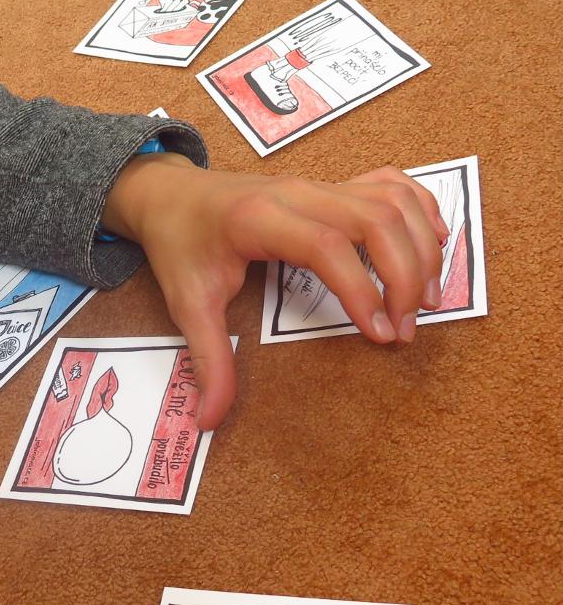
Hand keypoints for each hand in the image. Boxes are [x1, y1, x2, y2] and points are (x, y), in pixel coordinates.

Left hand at [101, 154, 448, 429]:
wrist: (170, 195)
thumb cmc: (180, 245)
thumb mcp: (186, 304)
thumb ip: (208, 360)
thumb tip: (208, 420)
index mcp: (258, 219)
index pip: (327, 246)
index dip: (361, 290)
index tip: (380, 334)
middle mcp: (296, 193)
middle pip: (374, 219)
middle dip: (405, 274)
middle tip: (407, 329)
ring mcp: (317, 185)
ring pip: (390, 202)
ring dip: (421, 247)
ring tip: (427, 299)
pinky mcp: (330, 186)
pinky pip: (389, 184)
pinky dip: (420, 208)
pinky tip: (434, 242)